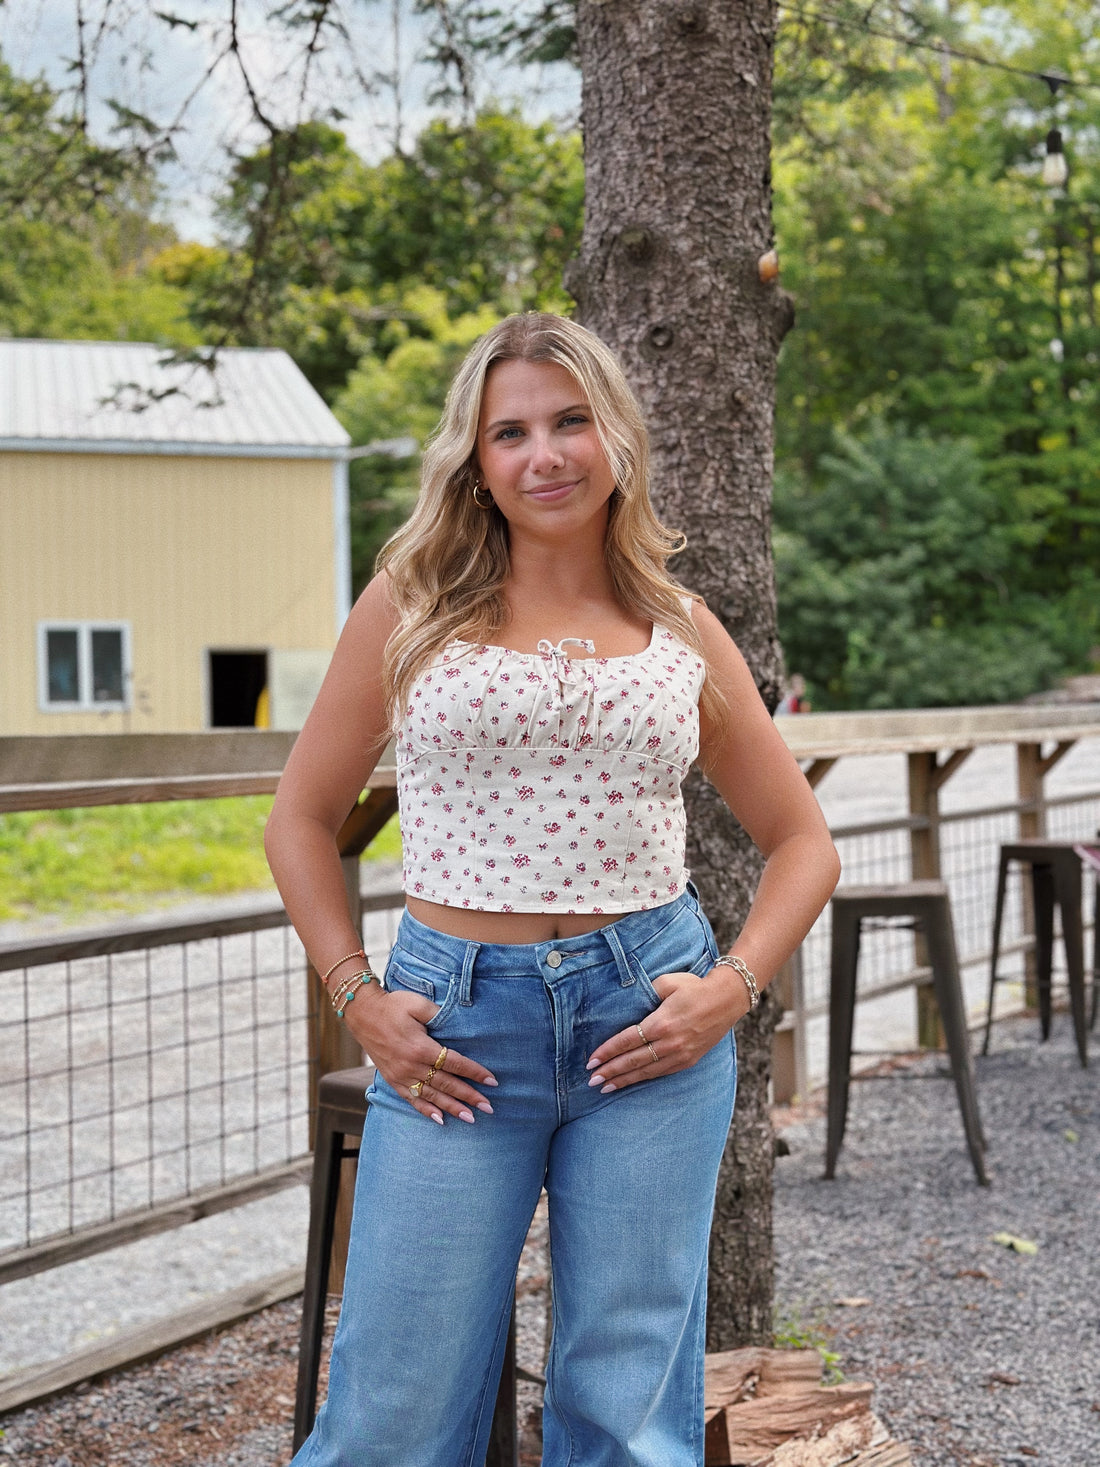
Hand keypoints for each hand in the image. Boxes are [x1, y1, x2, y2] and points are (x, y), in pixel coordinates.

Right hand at [343, 986, 496, 1123]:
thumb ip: (438, 1014)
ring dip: (451, 1108)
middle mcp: (411, 1066)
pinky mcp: (392, 1079)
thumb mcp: (417, 1004)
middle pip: (446, 1084)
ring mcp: (401, 1075)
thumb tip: (458, 1023)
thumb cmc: (393, 1005)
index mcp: (421, 1047)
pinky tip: (439, 1120)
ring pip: (431, 1095)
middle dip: (469, 1096)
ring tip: (470, 1118)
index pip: (455, 1064)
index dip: (475, 1072)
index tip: (492, 1081)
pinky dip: (426, 1110)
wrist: (362, 1013)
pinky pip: (411, 1099)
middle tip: (488, 1107)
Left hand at [585, 967, 747, 1092]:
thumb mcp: (668, 982)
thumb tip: (628, 1004)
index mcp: (661, 1022)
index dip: (607, 1052)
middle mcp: (669, 1043)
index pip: (627, 1041)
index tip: (591, 1061)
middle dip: (610, 1071)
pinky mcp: (688, 1061)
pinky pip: (660, 1073)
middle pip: (632, 1061)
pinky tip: (631, 1082)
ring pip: (646, 1071)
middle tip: (591, 1081)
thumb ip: (646, 993)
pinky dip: (643, 1079)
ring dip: (624, 1080)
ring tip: (605, 1087)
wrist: (727, 1000)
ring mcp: (680, 1054)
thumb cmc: (695, 988)